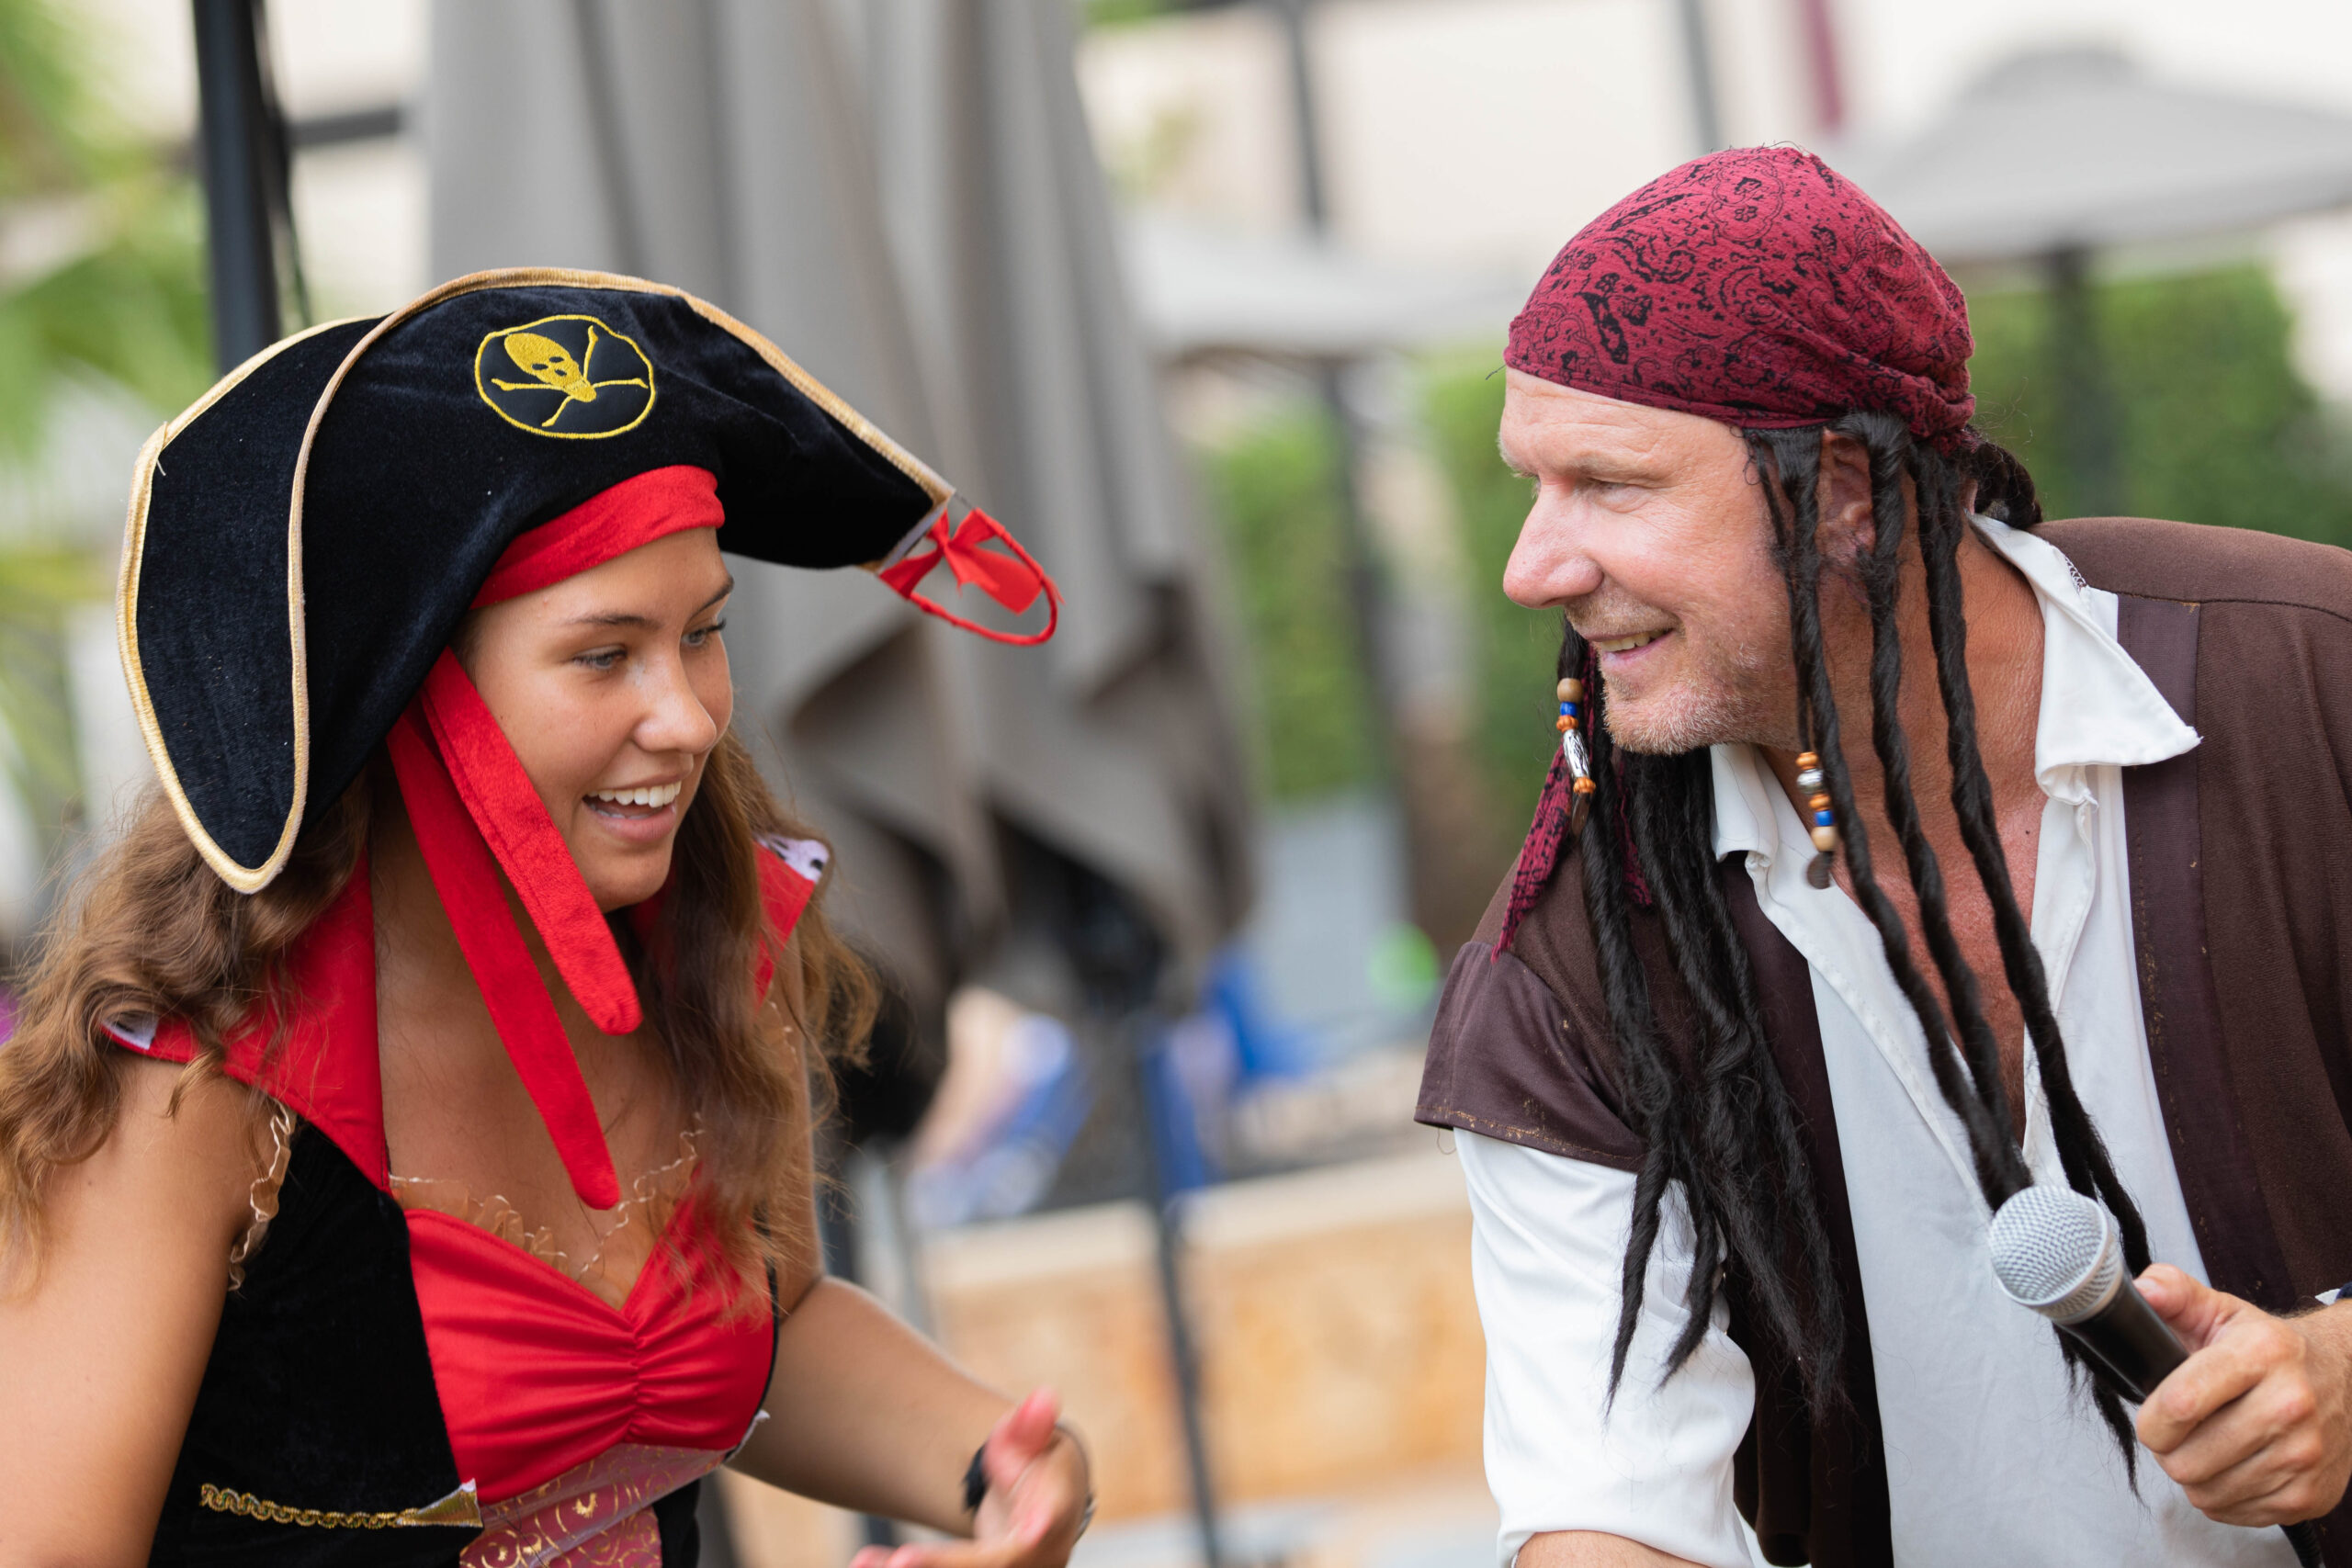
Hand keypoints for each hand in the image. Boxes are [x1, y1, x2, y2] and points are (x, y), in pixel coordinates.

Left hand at [849, 1388, 1092, 1567]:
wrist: (1034, 1507)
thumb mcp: (1034, 1441)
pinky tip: (863, 1564)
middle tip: (899, 1561)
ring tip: (863, 1562)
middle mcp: (1036, 1560)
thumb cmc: (1031, 1464)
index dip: (1039, 1528)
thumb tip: (1042, 1398)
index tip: (1031, 1533)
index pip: (1046, 1526)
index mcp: (1051, 1520)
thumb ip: (1031, 1425)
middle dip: (945, 1566)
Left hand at [2134, 1264, 2351, 1526]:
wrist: (2345, 1379)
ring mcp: (2304, 1455)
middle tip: (2178, 1432)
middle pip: (2190, 1459)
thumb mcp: (2222, 1311)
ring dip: (2192, 1474)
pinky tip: (2229, 1465)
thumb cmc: (2271, 1349)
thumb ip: (2175, 1294)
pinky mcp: (2310, 1495)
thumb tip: (2143, 1289)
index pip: (2182, 1403)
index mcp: (2261, 1354)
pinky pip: (2233, 1512)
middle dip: (2168, 1450)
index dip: (2151, 1420)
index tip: (2149, 1417)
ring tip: (2203, 1445)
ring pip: (2207, 1491)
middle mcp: (2290, 1405)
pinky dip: (2220, 1495)